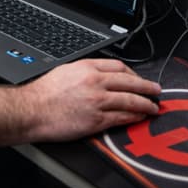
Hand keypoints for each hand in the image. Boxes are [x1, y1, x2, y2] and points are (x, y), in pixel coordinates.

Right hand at [20, 58, 160, 141]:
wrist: (31, 110)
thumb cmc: (43, 93)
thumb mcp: (65, 71)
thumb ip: (85, 72)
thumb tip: (100, 76)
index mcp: (87, 67)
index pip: (119, 67)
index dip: (134, 74)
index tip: (139, 79)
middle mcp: (95, 82)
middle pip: (129, 82)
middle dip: (147, 87)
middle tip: (156, 90)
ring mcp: (97, 101)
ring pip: (130, 100)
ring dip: (145, 103)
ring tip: (153, 106)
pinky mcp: (96, 119)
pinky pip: (121, 117)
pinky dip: (134, 117)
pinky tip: (139, 117)